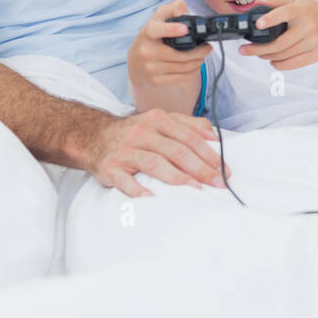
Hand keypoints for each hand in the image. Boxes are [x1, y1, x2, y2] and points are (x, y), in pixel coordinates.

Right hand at [85, 110, 227, 197]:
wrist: (93, 136)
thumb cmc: (134, 133)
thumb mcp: (160, 120)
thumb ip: (188, 125)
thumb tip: (214, 136)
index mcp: (158, 120)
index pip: (190, 137)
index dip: (209, 154)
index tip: (224, 169)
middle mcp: (143, 132)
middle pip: (177, 150)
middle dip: (201, 168)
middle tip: (217, 182)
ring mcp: (126, 150)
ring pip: (156, 163)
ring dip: (178, 177)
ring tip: (195, 188)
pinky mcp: (111, 168)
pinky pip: (125, 181)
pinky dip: (138, 190)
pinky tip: (151, 198)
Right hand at [128, 0, 210, 87]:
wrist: (136, 64)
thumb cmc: (152, 37)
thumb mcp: (159, 19)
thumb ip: (173, 8)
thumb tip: (184, 12)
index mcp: (147, 33)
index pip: (157, 30)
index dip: (171, 29)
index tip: (185, 29)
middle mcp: (146, 51)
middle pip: (179, 54)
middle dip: (199, 51)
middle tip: (208, 47)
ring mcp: (150, 68)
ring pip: (183, 67)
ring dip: (198, 61)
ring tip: (203, 56)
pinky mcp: (155, 80)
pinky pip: (181, 78)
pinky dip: (192, 71)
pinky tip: (195, 65)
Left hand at [238, 0, 317, 70]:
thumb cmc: (311, 10)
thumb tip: (258, 3)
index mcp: (302, 9)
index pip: (285, 12)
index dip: (271, 19)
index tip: (258, 24)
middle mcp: (309, 26)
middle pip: (280, 43)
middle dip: (258, 48)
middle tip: (244, 50)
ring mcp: (314, 42)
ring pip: (284, 55)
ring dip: (267, 56)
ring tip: (258, 53)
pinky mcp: (317, 54)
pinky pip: (293, 64)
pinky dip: (279, 64)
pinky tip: (272, 61)